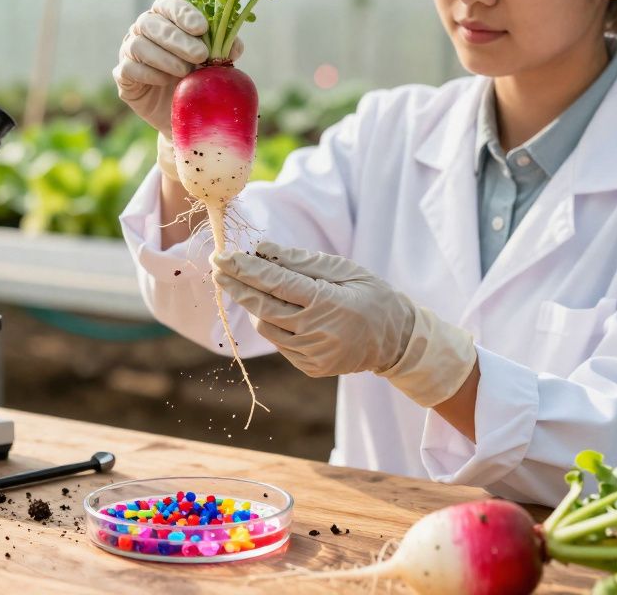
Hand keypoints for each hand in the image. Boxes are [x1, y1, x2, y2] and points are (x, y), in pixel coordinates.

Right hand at [112, 0, 242, 133]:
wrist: (183, 113)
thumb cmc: (198, 78)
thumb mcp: (215, 62)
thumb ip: (224, 49)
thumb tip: (234, 46)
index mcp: (165, 18)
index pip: (167, 5)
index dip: (183, 13)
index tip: (202, 28)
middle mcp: (143, 30)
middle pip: (150, 23)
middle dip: (176, 39)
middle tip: (200, 55)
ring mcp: (129, 51)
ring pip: (138, 46)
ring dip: (164, 58)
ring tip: (186, 72)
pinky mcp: (123, 75)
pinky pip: (129, 69)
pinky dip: (149, 74)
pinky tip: (166, 81)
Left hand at [211, 241, 476, 406]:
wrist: (398, 340)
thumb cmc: (371, 295)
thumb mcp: (343, 269)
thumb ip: (300, 261)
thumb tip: (261, 249)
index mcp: (327, 303)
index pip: (275, 284)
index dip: (246, 270)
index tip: (223, 257)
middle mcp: (317, 332)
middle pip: (263, 307)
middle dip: (237, 286)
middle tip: (218, 269)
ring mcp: (313, 354)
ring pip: (267, 327)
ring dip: (255, 306)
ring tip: (255, 288)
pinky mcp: (311, 367)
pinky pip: (280, 343)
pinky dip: (274, 324)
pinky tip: (282, 312)